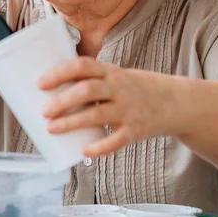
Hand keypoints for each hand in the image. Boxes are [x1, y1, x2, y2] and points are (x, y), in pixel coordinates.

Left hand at [38, 57, 185, 156]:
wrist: (177, 102)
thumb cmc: (138, 89)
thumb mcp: (118, 76)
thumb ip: (93, 81)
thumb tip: (54, 91)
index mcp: (111, 72)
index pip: (83, 66)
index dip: (60, 73)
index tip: (41, 82)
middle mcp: (119, 88)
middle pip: (87, 90)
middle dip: (62, 100)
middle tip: (43, 110)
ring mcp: (129, 109)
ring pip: (97, 115)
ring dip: (71, 122)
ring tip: (51, 128)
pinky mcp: (136, 130)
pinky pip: (116, 140)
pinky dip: (99, 147)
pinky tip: (84, 151)